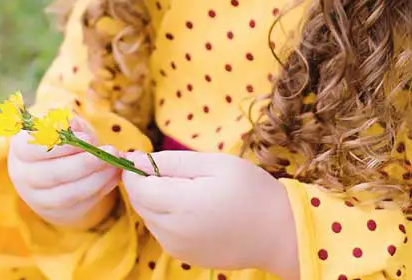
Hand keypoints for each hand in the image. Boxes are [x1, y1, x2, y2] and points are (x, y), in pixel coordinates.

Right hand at [7, 116, 121, 228]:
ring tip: (116, 164)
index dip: (61, 145)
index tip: (88, 138)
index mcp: (20, 149)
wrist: (58, 168)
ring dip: (96, 179)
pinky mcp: (56, 213)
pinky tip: (114, 175)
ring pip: (67, 194)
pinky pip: (79, 204)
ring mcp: (37, 199)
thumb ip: (67, 123)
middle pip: (53, 174)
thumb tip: (74, 127)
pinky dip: (100, 190)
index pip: (32, 149)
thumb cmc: (60, 139)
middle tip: (111, 151)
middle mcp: (24, 176)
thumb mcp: (62, 124)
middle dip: (85, 164)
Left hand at [122, 150, 299, 276]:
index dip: (134, 168)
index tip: (143, 153)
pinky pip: (162, 230)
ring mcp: (177, 249)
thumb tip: (138, 160)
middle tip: (171, 167)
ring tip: (188, 185)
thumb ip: (173, 161)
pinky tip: (193, 205)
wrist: (277, 233)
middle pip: (140, 203)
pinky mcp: (184, 257)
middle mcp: (173, 233)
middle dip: (144, 182)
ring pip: (149, 217)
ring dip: (156, 198)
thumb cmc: (251, 190)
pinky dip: (167, 214)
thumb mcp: (215, 163)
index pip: (136, 187)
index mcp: (181, 206)